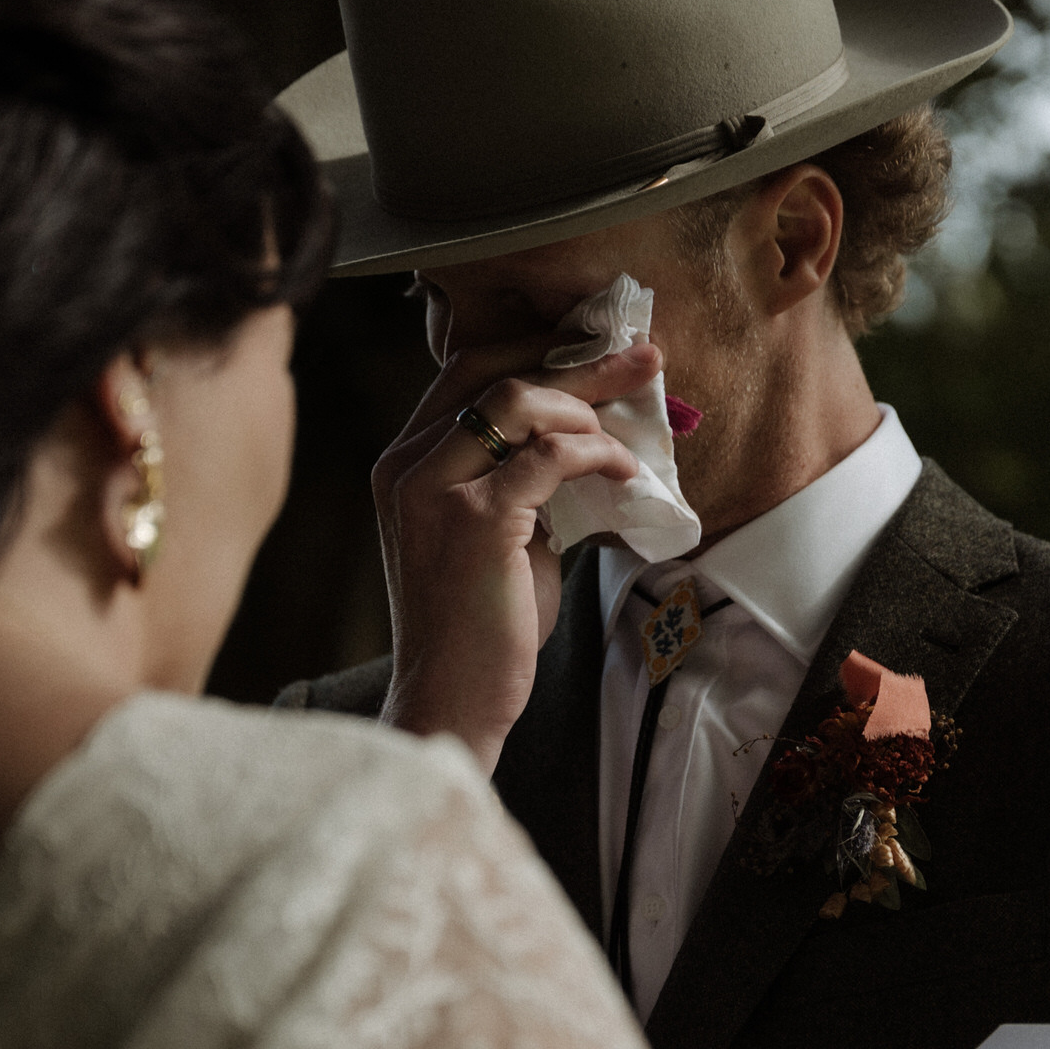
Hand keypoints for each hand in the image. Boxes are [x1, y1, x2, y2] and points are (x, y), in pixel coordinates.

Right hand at [372, 336, 659, 770]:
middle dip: (578, 359)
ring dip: (587, 407)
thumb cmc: (479, 628)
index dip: (538, 350)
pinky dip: (597, 455)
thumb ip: (521, 484)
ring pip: (520, 401)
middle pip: (495, 372)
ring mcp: (435, 490)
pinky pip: (549, 457)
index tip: (597, 349)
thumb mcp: (496, 536)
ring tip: (627, 436)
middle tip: (643, 355)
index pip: (467, 370)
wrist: (452, 699)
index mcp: (406, 463)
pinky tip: (625, 473)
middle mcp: (407, 465)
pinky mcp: (475, 521)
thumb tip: (587, 444)